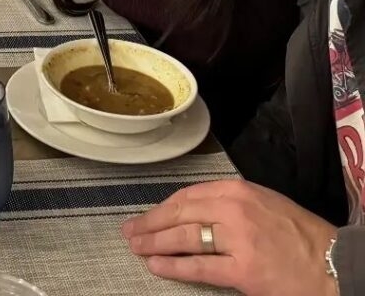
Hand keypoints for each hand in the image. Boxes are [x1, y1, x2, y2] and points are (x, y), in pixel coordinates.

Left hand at [122, 179, 337, 295]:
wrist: (332, 263)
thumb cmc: (298, 234)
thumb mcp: (261, 202)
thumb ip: (227, 203)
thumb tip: (191, 212)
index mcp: (236, 190)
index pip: (186, 196)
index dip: (162, 208)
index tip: (146, 216)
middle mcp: (233, 210)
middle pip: (180, 214)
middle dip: (150, 223)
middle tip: (130, 232)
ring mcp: (238, 240)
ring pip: (184, 239)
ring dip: (155, 243)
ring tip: (137, 248)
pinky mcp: (244, 270)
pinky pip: (200, 267)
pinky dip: (175, 267)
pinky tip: (157, 266)